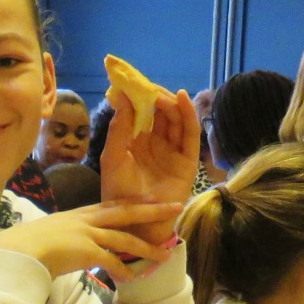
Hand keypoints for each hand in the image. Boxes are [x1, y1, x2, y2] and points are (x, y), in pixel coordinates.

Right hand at [0, 201, 179, 279]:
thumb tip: (69, 246)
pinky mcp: (86, 251)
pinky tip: (133, 277)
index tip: (152, 201)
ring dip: (146, 248)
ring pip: (125, 239)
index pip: (112, 205)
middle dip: (153, 211)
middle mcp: (86, 220)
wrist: (18, 250)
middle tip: (175, 207)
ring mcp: (87, 235)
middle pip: (126, 213)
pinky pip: (111, 262)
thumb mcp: (51, 233)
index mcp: (79, 214)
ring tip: (164, 255)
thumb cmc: (27, 245)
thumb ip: (65, 237)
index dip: (134, 203)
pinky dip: (123, 270)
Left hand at [99, 88, 198, 244]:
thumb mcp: (112, 158)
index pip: (141, 112)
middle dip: (156, 96)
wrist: (135, 223)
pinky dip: (189, 115)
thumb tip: (124, 98)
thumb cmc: (119, 194)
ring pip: (176, 119)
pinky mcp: (187, 159)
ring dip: (171, 103)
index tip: (132, 79)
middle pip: (160, 112)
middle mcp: (155, 142)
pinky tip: (182, 100)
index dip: (139, 95)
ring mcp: (172, 150)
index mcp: (135, 141)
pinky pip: (190, 133)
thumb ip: (118, 130)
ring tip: (163, 94)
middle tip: (148, 86)